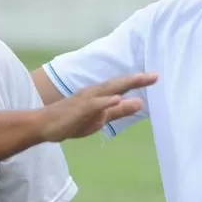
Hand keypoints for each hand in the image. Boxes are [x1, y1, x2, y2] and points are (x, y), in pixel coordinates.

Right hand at [38, 73, 157, 141]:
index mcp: (101, 95)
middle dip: (137, 79)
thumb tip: (141, 103)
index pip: (123, 86)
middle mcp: (95, 93)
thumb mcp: (101, 118)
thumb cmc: (73, 120)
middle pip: (119, 84)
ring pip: (108, 89)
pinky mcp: (78, 109)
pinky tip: (117, 99)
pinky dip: (105, 101)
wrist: (45, 126)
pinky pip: (94, 104)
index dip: (139, 82)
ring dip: (124, 84)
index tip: (157, 77)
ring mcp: (86, 100)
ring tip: (141, 79)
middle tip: (155, 75)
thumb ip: (120, 111)